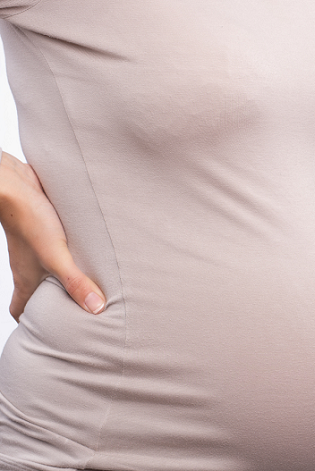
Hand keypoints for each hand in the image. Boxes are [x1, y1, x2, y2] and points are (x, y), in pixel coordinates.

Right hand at [0, 152, 104, 320]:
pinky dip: (69, 254)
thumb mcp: (57, 255)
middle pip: (35, 291)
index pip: (20, 309)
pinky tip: (90, 251)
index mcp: (27, 277)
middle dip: (51, 303)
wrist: (14, 182)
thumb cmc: (28, 218)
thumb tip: (96, 309)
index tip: (47, 336)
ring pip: (46, 268)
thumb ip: (76, 281)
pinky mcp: (45, 228)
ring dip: (63, 277)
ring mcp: (35, 246)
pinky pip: (56, 247)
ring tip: (90, 284)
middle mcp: (28, 264)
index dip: (30, 324)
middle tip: (76, 312)